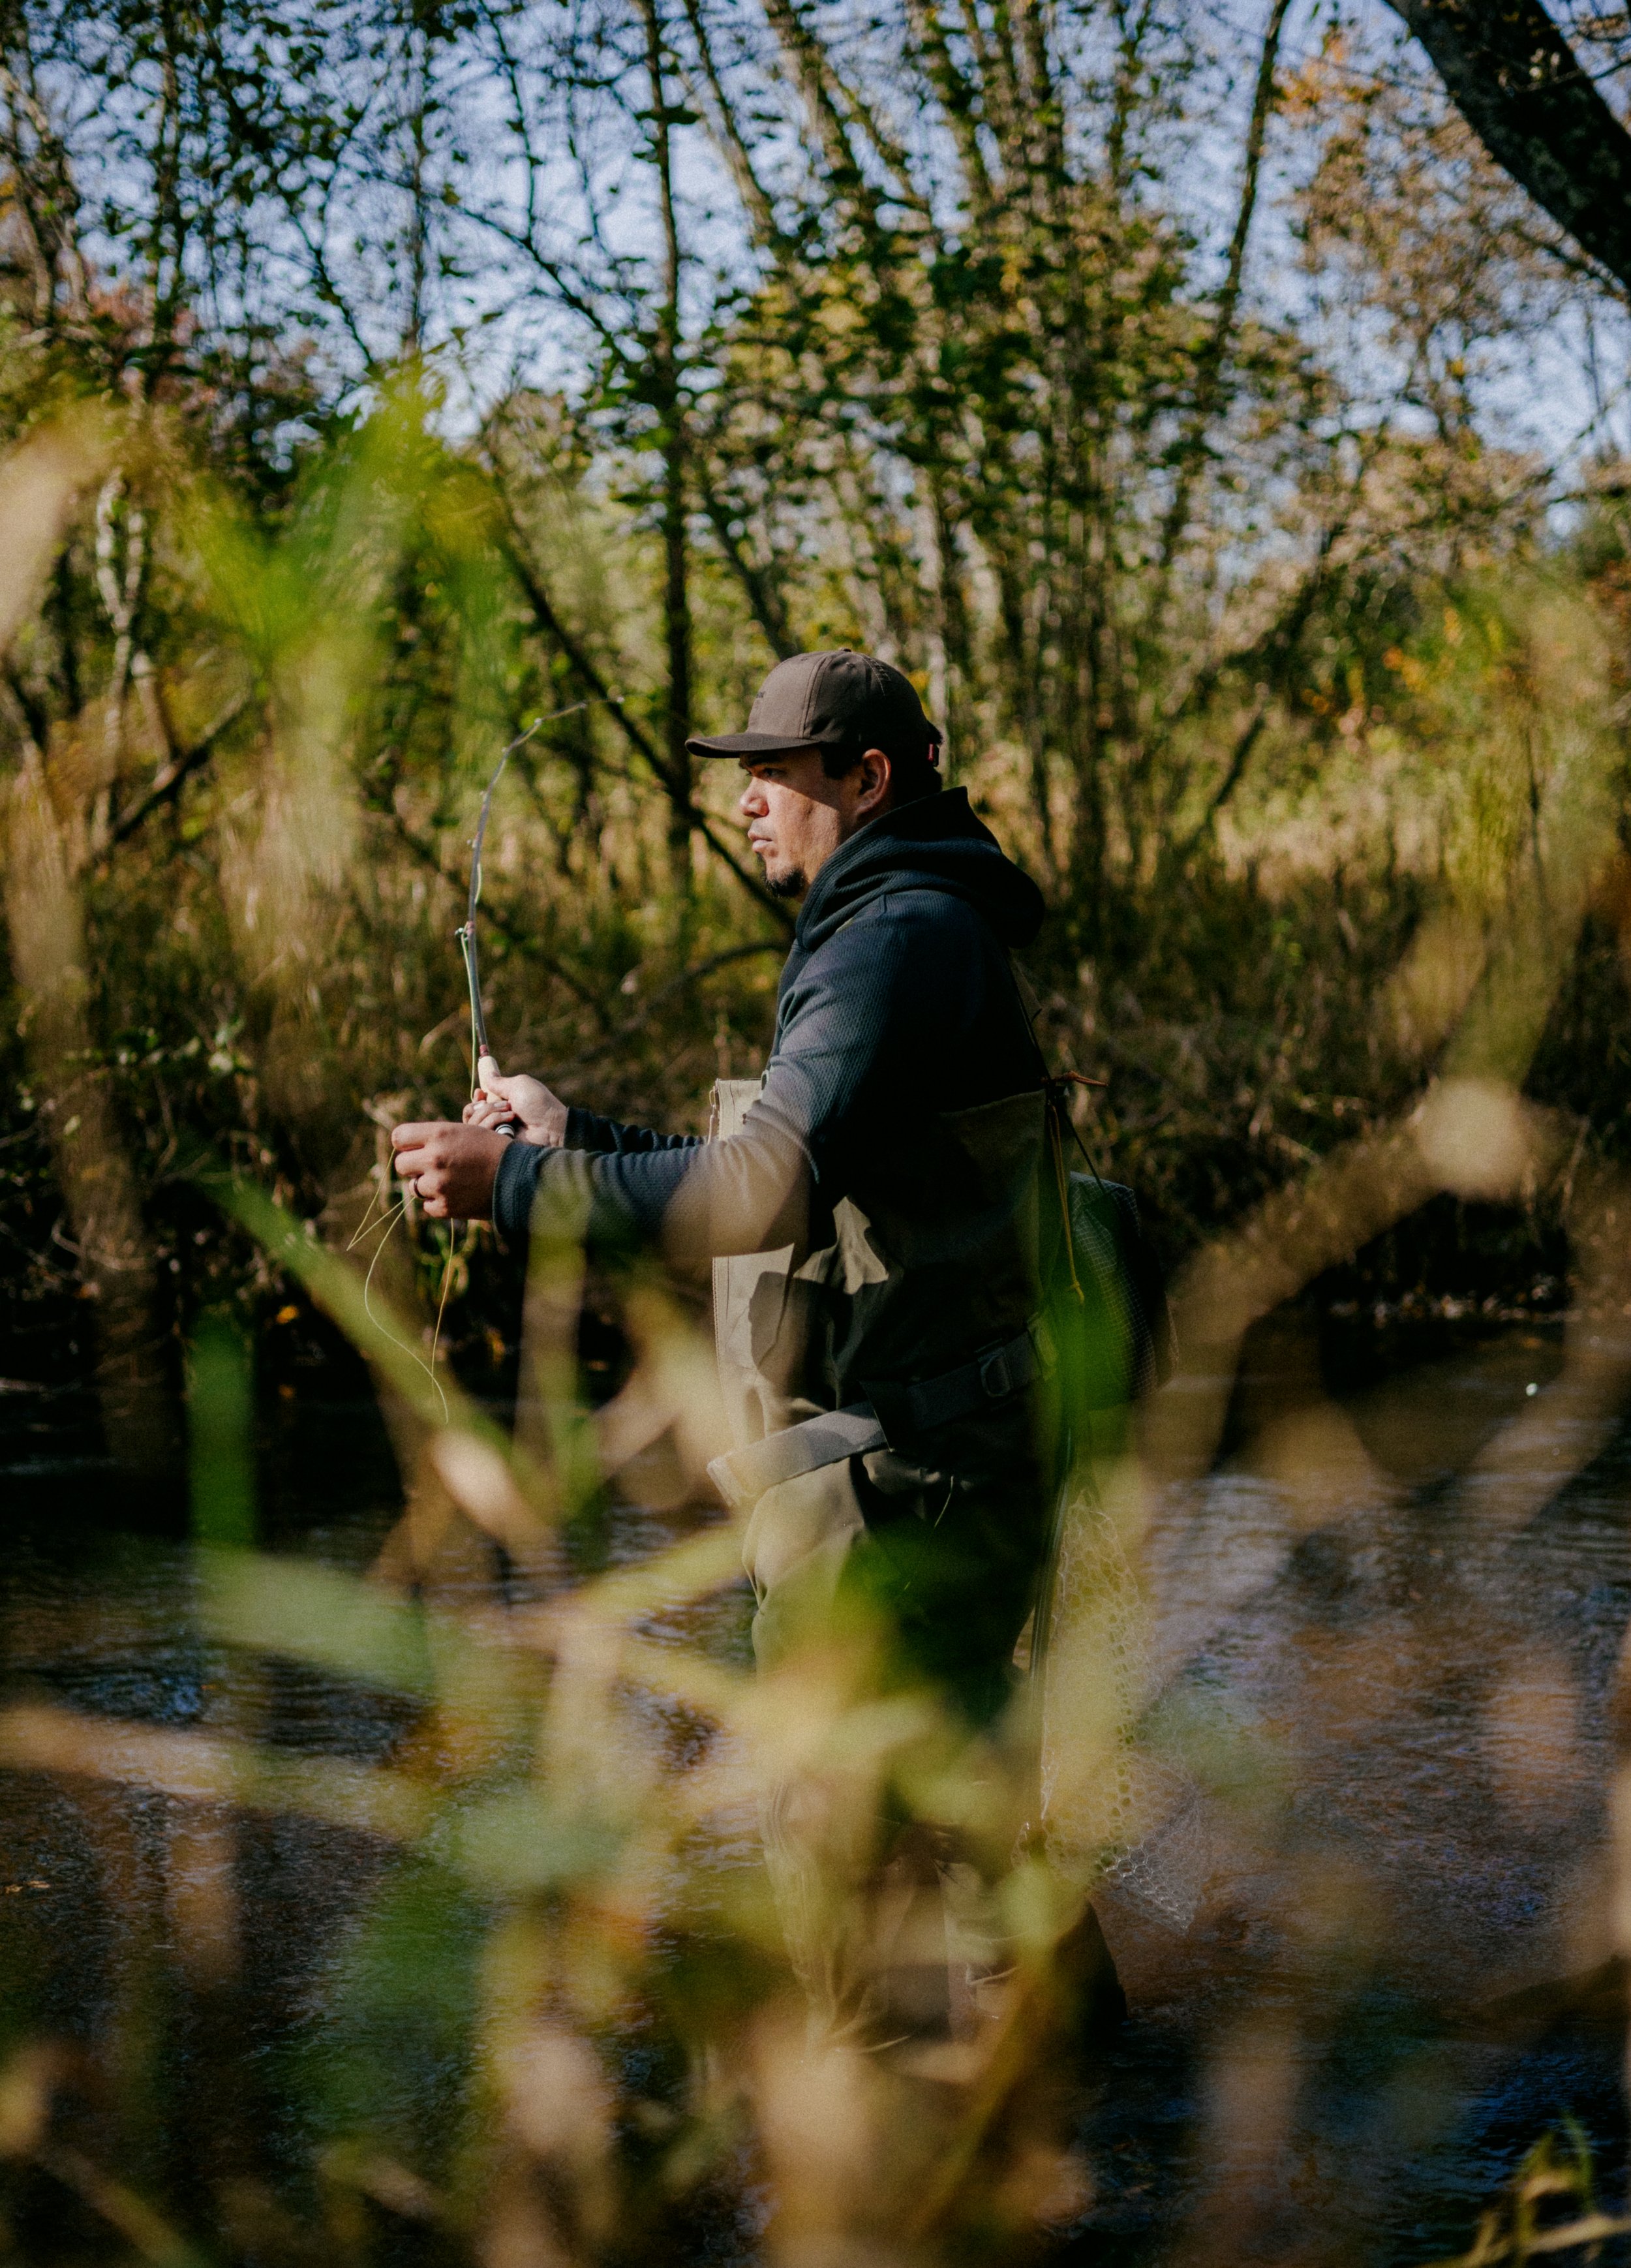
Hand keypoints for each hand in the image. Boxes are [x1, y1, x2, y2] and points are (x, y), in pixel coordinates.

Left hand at [391, 1121, 510, 1220]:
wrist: (518, 1178)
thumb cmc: (493, 1150)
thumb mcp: (465, 1131)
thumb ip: (435, 1138)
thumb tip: (406, 1149)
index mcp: (439, 1134)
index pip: (398, 1137)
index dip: (407, 1143)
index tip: (416, 1147)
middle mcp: (434, 1158)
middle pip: (400, 1164)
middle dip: (413, 1165)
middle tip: (432, 1166)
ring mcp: (438, 1185)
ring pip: (414, 1186)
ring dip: (428, 1184)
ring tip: (450, 1180)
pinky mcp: (444, 1207)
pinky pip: (427, 1205)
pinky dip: (439, 1202)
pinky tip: (458, 1194)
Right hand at [462, 1056, 568, 1147]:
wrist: (550, 1127)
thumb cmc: (538, 1103)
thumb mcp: (519, 1085)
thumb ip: (500, 1082)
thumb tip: (488, 1074)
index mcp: (502, 1105)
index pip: (478, 1104)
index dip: (476, 1098)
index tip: (480, 1093)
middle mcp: (496, 1119)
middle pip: (471, 1113)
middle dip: (483, 1106)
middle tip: (501, 1105)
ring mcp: (495, 1132)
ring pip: (474, 1122)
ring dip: (491, 1113)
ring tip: (511, 1115)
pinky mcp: (496, 1144)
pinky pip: (481, 1133)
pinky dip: (493, 1123)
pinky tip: (510, 1125)